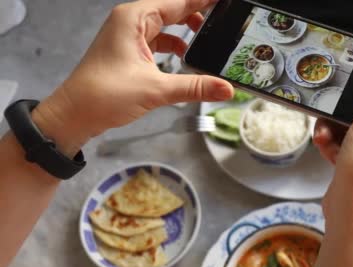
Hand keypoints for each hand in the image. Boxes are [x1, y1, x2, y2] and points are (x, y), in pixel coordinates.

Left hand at [32, 0, 232, 154]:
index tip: (221, 0)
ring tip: (208, 40)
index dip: (201, 1)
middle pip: (171, 11)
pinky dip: (172, 48)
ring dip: (184, 34)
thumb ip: (195, 87)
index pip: (177, 2)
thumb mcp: (156, 89)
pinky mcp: (127, 53)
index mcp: (134, 19)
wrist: (74, 115)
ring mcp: (127, 37)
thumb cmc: (103, 94)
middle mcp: (130, 22)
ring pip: (164, 27)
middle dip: (195, 16)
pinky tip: (185, 59)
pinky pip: (156, 42)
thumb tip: (226, 88)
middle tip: (221, 21)